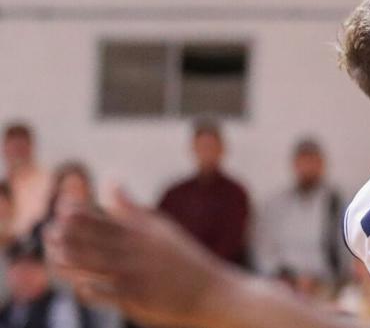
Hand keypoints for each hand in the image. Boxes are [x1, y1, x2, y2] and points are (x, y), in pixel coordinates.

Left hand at [47, 190, 228, 327]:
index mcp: (143, 233)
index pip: (107, 219)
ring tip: (53, 256)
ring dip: (74, 261)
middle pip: (99, 241)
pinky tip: (79, 286)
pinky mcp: (138, 300)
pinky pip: (111, 294)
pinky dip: (95, 290)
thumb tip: (111, 181)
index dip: (83, 213)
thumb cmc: (181, 257)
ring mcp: (138, 275)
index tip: (63, 208)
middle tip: (48, 230)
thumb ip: (131, 208)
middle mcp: (139, 252)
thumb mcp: (161, 227)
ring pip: (99, 267)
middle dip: (72, 236)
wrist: (209, 290)